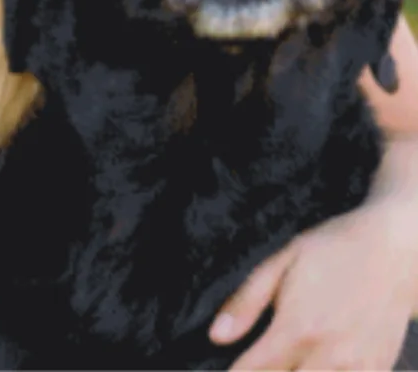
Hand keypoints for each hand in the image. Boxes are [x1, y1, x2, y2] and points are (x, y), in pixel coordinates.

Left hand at [208, 205, 416, 369]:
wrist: (392, 250)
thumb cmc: (331, 250)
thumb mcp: (282, 262)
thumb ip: (246, 302)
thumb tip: (217, 336)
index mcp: (298, 328)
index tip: (225, 371)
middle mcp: (328, 356)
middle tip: (257, 365)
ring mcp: (357, 368)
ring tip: (285, 363)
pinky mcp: (378, 371)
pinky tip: (316, 365)